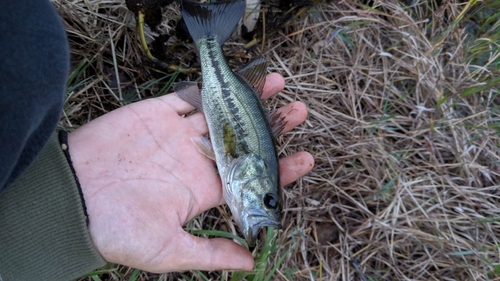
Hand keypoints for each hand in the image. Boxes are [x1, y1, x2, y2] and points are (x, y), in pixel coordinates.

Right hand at [68, 73, 313, 272]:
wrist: (72, 199)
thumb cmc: (115, 230)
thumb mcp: (167, 250)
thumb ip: (210, 253)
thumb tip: (251, 263)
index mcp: (202, 191)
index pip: (249, 177)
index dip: (278, 169)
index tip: (304, 158)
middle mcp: (194, 161)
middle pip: (241, 140)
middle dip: (272, 127)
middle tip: (299, 113)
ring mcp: (177, 136)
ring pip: (221, 113)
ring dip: (248, 100)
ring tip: (276, 85)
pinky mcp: (156, 114)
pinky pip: (188, 97)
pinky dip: (210, 88)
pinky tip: (234, 80)